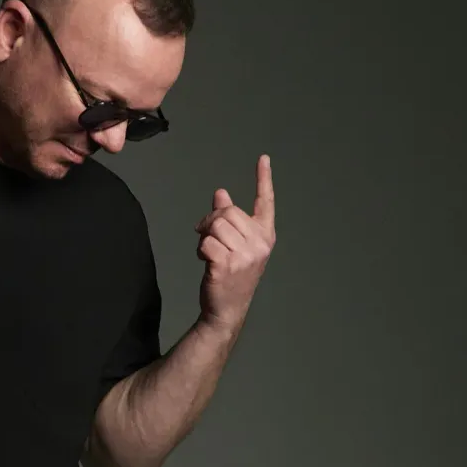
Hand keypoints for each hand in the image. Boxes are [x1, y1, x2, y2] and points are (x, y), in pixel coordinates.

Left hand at [194, 154, 276, 333]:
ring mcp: (246, 255)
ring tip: (209, 251)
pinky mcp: (228, 264)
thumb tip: (221, 193)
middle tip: (205, 235)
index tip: (263, 158)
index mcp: (265, 235)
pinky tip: (206, 261)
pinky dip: (201, 249)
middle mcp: (260, 243)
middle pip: (227, 212)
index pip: (265, 202)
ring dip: (204, 236)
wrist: (227, 307)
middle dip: (210, 220)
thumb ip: (229, 219)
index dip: (263, 179)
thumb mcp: (234, 244)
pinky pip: (206, 242)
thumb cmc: (230, 273)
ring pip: (215, 225)